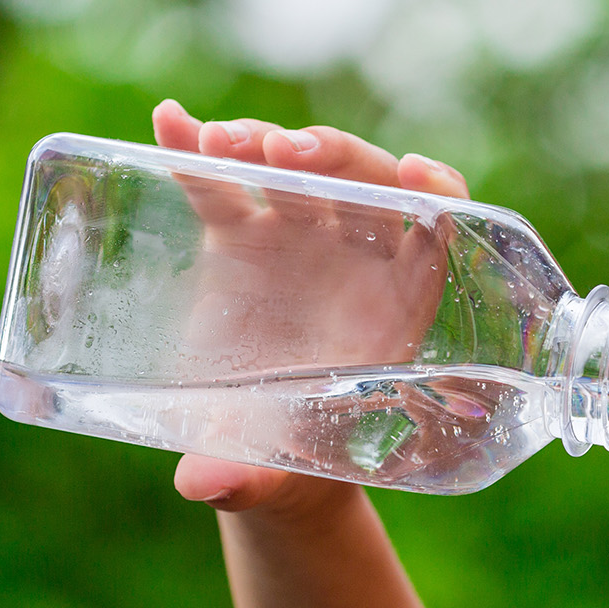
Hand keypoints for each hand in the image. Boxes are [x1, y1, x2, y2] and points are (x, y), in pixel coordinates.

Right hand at [150, 99, 469, 516]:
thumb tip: (203, 487)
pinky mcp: (239, 234)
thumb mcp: (277, 471)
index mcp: (396, 303)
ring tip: (223, 144)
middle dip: (331, 157)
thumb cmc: (295, 462)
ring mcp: (295, 237)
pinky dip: (197, 150)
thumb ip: (249, 477)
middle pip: (361, 182)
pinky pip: (223, 183)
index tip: (419, 176)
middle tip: (285, 156)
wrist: (257, 451)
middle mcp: (354, 257)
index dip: (438, 196)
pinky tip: (169, 120)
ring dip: (264, 143)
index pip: (438, 230)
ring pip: (292, 169)